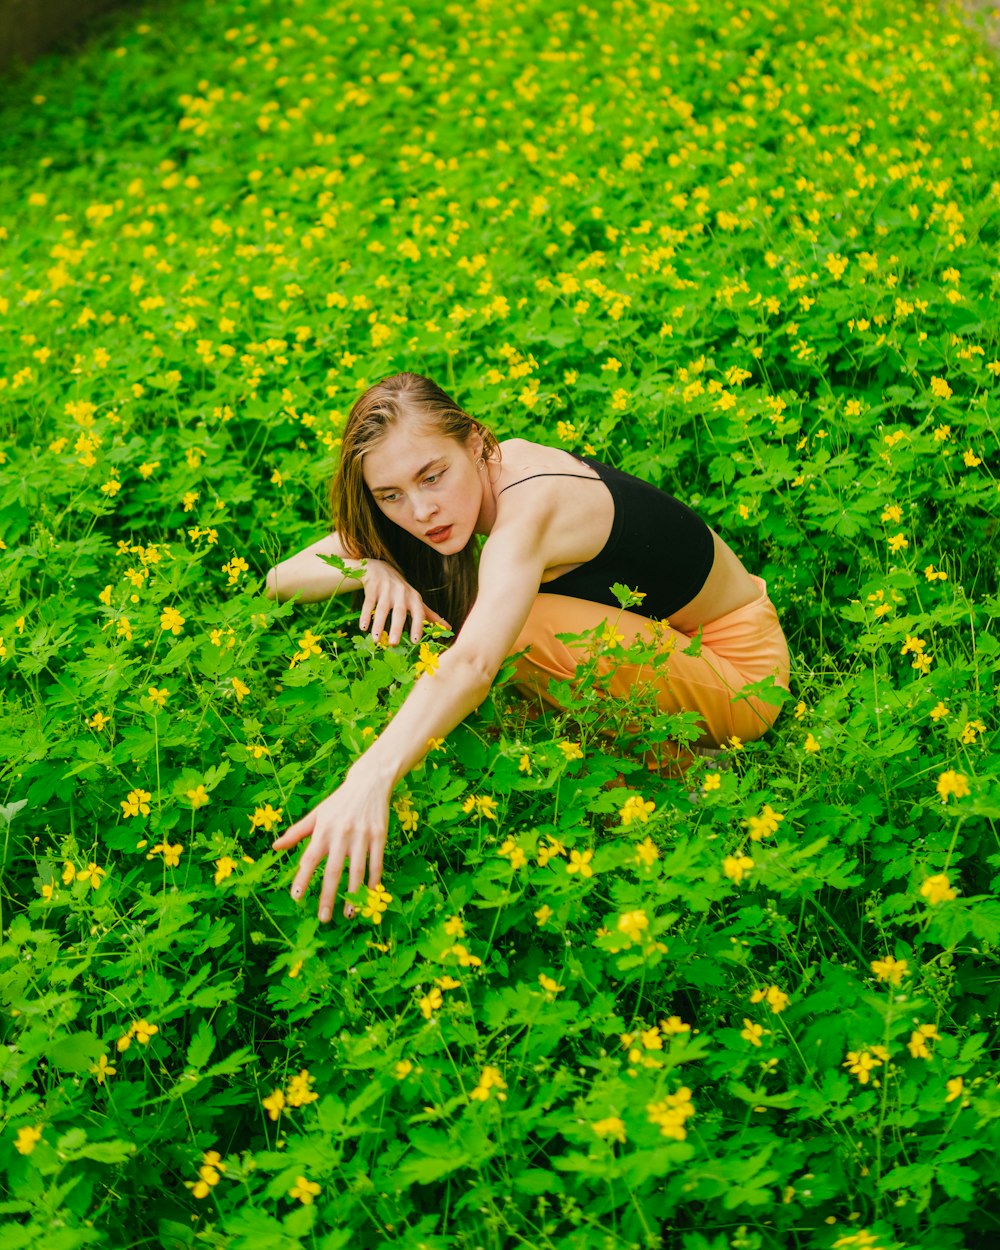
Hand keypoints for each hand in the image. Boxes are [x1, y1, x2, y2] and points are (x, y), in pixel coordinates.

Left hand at [271, 772, 390, 921]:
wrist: (369, 782)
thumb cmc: (339, 802)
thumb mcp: (317, 814)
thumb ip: (296, 832)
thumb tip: (275, 846)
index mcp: (323, 830)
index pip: (310, 858)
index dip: (302, 879)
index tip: (297, 898)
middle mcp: (341, 834)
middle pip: (333, 870)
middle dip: (328, 896)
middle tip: (324, 918)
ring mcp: (362, 836)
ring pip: (357, 871)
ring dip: (353, 894)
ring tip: (349, 915)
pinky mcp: (379, 836)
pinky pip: (376, 863)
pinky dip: (373, 881)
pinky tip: (370, 896)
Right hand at [358, 559, 450, 644]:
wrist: (380, 569)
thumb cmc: (401, 591)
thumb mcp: (415, 600)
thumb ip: (429, 615)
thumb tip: (449, 628)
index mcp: (414, 598)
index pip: (418, 613)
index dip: (418, 626)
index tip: (415, 641)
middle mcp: (401, 594)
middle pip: (399, 612)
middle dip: (396, 627)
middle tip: (393, 644)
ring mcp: (386, 590)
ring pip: (382, 609)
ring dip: (378, 624)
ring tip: (376, 639)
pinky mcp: (372, 588)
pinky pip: (368, 603)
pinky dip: (365, 615)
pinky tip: (363, 627)